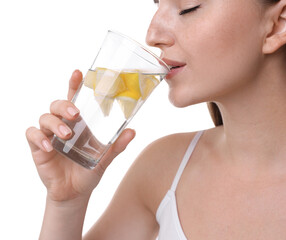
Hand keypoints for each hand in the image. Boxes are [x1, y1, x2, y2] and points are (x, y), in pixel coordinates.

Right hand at [26, 70, 135, 201]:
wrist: (75, 192)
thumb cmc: (88, 171)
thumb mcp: (105, 158)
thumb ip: (117, 146)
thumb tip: (133, 131)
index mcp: (79, 124)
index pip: (74, 99)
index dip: (74, 85)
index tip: (78, 73)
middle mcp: (63, 125)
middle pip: (57, 104)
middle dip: (64, 105)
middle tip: (75, 114)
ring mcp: (49, 135)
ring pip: (44, 117)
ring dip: (54, 123)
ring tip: (66, 135)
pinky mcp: (39, 147)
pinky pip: (32, 135)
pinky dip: (39, 137)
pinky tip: (50, 146)